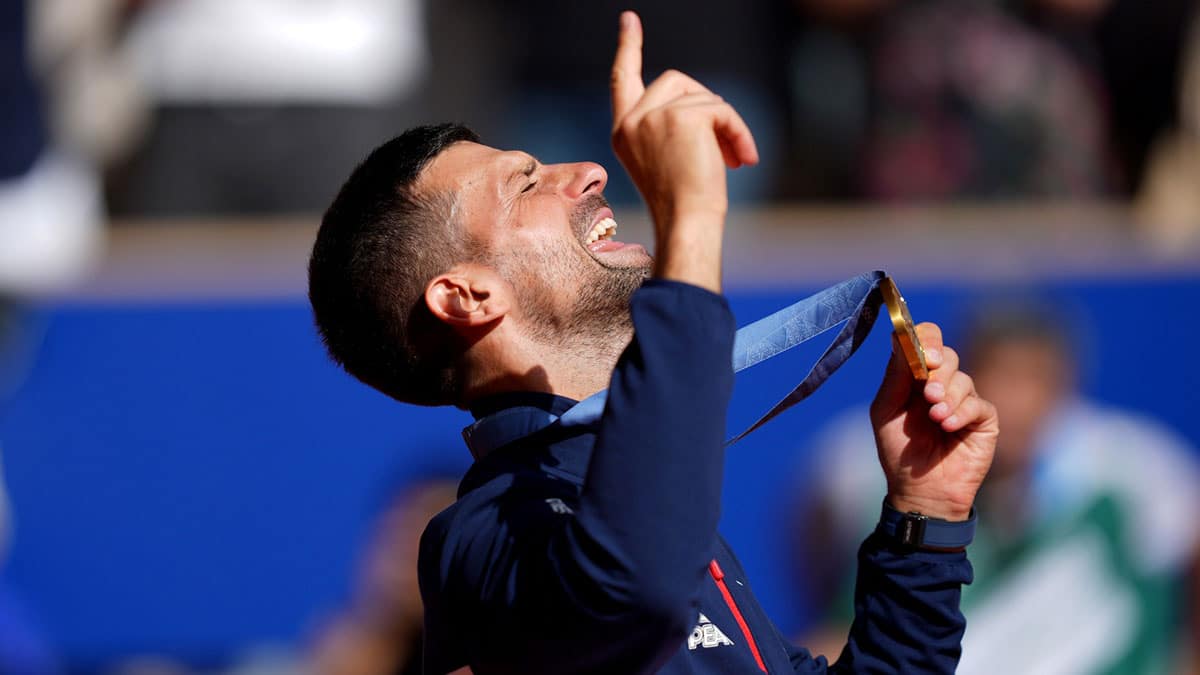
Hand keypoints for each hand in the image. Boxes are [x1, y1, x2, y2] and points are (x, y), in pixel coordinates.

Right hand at [609, 11, 757, 291]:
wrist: (686, 224)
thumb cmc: (683, 205)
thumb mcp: (667, 160)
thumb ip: (672, 126)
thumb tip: (706, 106)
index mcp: (623, 131)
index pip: (622, 79)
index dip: (628, 48)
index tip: (630, 20)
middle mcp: (631, 120)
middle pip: (677, 82)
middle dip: (707, 106)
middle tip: (729, 146)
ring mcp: (652, 115)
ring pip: (703, 96)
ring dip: (727, 125)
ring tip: (736, 158)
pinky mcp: (680, 116)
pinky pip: (720, 108)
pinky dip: (738, 131)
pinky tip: (742, 158)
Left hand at [869, 323, 998, 520]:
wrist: (920, 491)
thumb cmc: (899, 452)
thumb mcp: (886, 411)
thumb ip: (895, 376)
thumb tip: (899, 337)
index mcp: (915, 377)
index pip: (926, 339)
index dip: (926, 338)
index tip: (923, 352)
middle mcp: (941, 384)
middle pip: (947, 355)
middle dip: (937, 370)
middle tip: (927, 392)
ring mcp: (964, 401)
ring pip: (963, 378)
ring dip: (947, 396)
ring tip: (935, 418)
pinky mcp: (983, 420)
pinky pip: (978, 404)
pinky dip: (962, 413)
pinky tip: (948, 427)